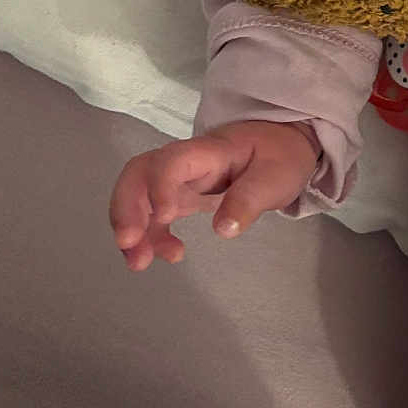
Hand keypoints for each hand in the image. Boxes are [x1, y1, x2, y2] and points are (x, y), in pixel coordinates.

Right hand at [109, 120, 319, 270]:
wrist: (281, 145)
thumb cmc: (279, 156)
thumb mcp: (276, 176)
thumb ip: (250, 199)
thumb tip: (223, 229)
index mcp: (210, 151)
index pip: (173, 159)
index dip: (160, 184)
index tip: (165, 215)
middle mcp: (186, 162)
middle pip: (139, 173)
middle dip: (126, 207)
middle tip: (128, 243)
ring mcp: (179, 179)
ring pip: (137, 195)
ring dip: (131, 228)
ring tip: (139, 262)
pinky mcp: (178, 196)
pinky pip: (151, 215)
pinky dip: (149, 237)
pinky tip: (164, 255)